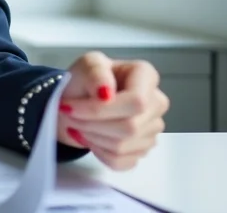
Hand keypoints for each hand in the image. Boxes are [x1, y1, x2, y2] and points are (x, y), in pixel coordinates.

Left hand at [56, 51, 168, 170]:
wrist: (77, 101)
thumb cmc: (85, 80)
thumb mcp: (85, 65)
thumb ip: (95, 73)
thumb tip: (105, 93)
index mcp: (146, 76)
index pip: (137, 102)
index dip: (101, 109)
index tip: (70, 107)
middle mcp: (156, 103)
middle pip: (130, 127)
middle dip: (92, 124)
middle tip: (70, 115)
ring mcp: (152, 129)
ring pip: (123, 146)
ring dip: (92, 137)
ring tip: (79, 123)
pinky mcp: (142, 149)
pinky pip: (121, 161)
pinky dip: (98, 152)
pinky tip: (90, 137)